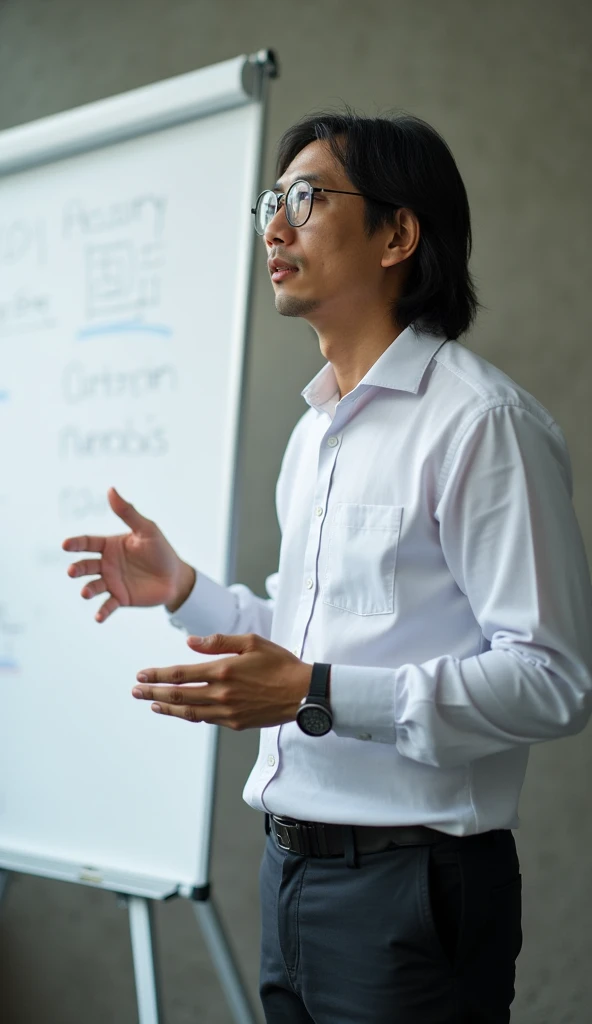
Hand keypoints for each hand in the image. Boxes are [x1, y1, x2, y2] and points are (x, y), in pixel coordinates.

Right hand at [62, 487, 194, 622]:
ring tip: (86, 592)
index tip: (66, 545)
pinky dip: (101, 612)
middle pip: (85, 565)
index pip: (87, 543)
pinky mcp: (120, 598)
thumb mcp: (146, 529)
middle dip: (77, 568)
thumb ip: (128, 512)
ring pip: (93, 586)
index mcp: (109, 545)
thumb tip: (111, 489)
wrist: (176, 576)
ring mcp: (112, 582)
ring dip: (87, 589)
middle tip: (72, 571)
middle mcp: (106, 564)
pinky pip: (107, 606)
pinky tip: (98, 617)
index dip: (76, 544)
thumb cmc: (161, 550)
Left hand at [132, 632, 312, 729]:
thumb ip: (218, 641)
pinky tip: (181, 710)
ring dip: (167, 707)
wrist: (303, 693)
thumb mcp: (251, 642)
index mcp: (223, 670)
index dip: (157, 675)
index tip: (141, 674)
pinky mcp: (236, 723)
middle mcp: (221, 694)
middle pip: (178, 695)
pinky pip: (206, 719)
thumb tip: (189, 642)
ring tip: (152, 703)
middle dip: (153, 692)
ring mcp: (228, 711)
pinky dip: (189, 714)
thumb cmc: (279, 663)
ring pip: (189, 711)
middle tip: (136, 691)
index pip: (180, 674)